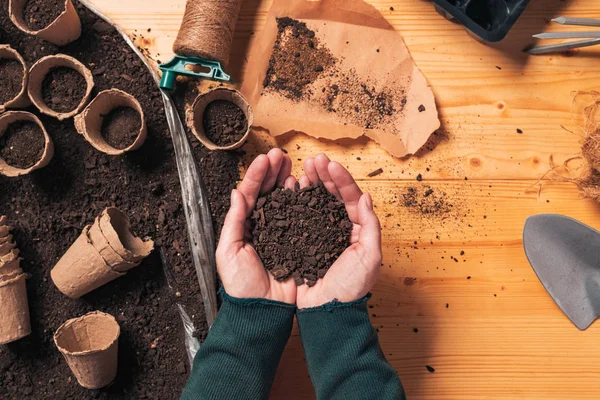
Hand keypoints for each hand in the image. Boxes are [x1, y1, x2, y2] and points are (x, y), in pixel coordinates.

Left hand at [216, 148, 296, 303]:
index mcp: (244, 225)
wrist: (261, 310)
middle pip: (268, 191)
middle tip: (282, 155)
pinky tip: (304, 187)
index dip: (258, 174)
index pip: (250, 193)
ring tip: (293, 165)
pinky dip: (302, 200)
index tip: (266, 158)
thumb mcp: (228, 252)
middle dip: (274, 171)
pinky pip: (300, 217)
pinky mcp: (297, 242)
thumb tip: (236, 192)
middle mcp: (263, 225)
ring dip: (288, 180)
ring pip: (285, 199)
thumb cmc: (240, 285)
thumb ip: (234, 221)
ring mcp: (281, 232)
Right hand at [295, 154, 381, 308]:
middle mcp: (338, 228)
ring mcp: (319, 234)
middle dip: (323, 175)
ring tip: (302, 168)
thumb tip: (367, 197)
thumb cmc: (351, 289)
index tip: (329, 165)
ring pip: (315, 202)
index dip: (341, 179)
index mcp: (357, 229)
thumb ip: (370, 226)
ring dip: (310, 183)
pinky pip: (299, 216)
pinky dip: (295, 201)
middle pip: (332, 195)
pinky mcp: (302, 242)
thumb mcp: (370, 257)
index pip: (351, 198)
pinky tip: (290, 189)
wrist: (328, 312)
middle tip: (313, 160)